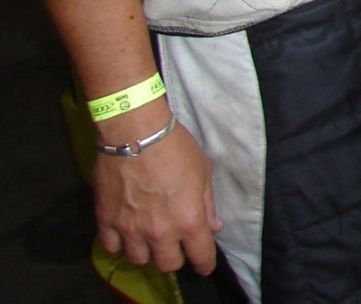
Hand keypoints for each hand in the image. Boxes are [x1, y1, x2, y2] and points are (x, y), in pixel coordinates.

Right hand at [93, 107, 222, 274]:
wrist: (135, 133)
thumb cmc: (175, 148)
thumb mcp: (202, 172)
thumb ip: (207, 205)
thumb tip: (213, 227)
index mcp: (188, 220)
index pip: (200, 255)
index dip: (204, 264)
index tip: (205, 266)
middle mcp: (159, 232)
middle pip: (167, 264)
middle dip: (175, 259)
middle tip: (176, 247)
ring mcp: (130, 229)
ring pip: (139, 259)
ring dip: (147, 252)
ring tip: (150, 240)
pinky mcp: (106, 221)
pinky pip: (111, 247)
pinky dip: (119, 245)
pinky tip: (125, 234)